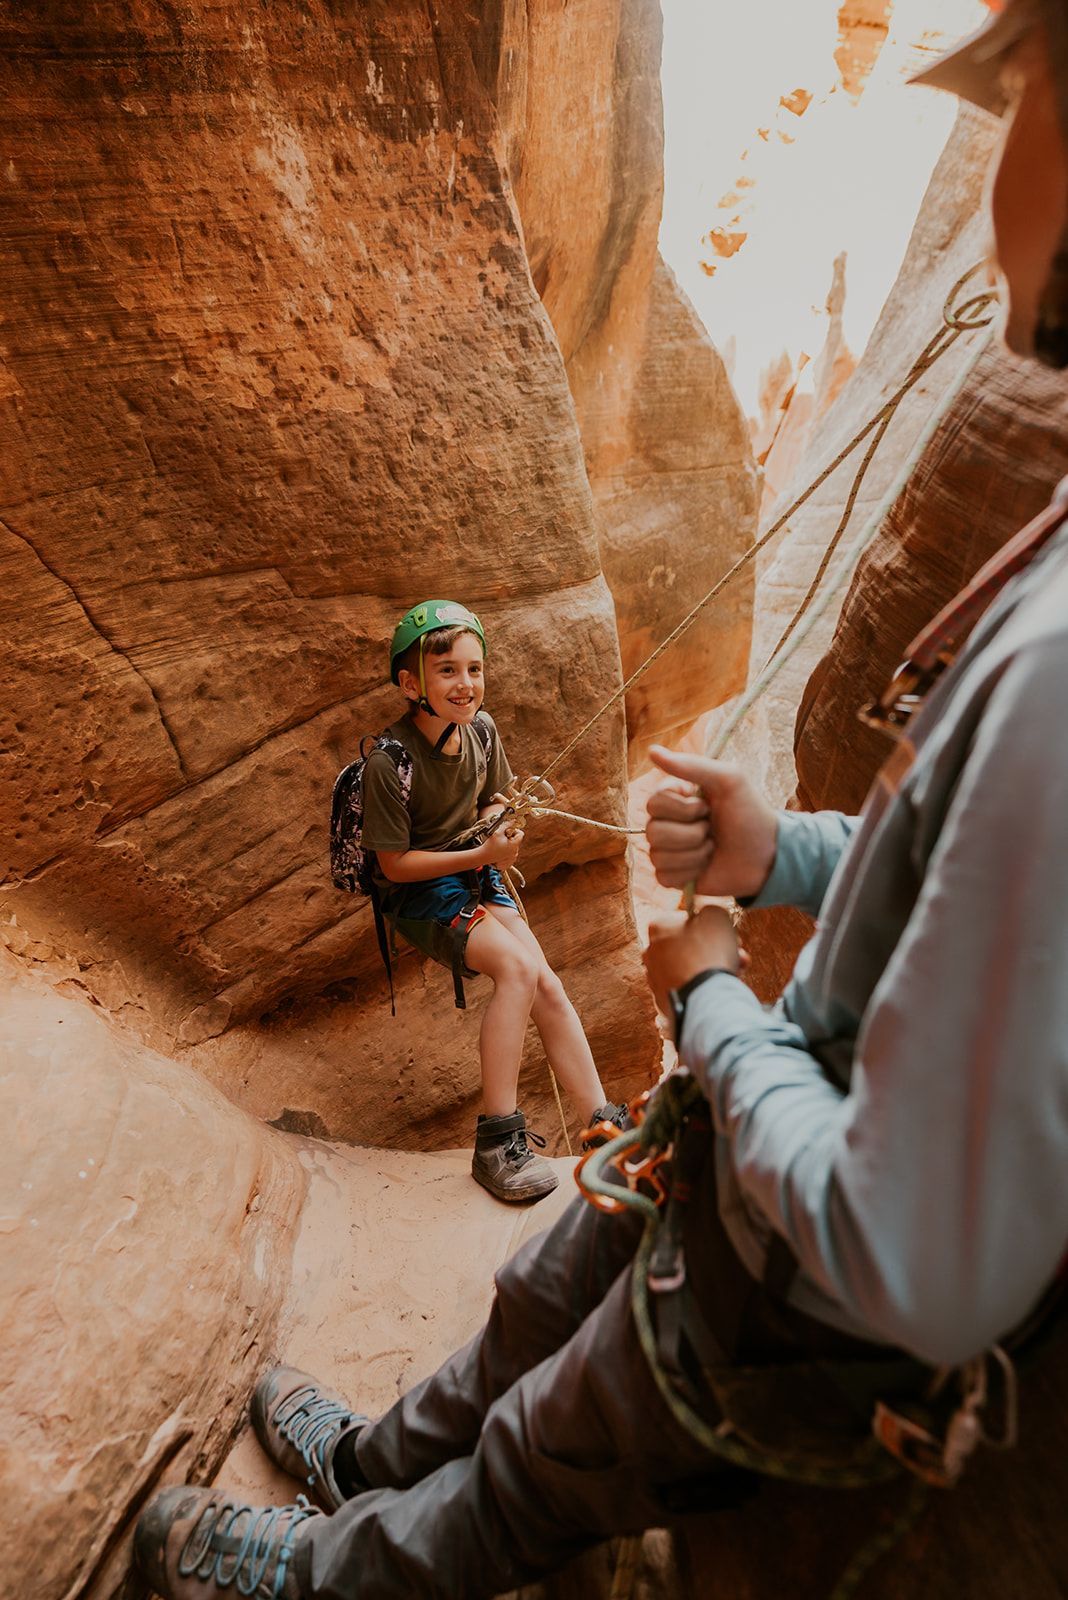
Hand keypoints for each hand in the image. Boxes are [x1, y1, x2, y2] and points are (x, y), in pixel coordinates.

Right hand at [479, 823, 523, 869]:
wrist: (483, 856)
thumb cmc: (490, 845)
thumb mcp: (498, 832)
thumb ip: (506, 825)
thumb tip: (513, 820)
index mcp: (514, 845)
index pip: (521, 834)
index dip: (515, 829)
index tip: (507, 830)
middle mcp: (515, 851)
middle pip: (517, 839)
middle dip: (510, 835)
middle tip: (502, 835)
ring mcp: (512, 855)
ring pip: (514, 844)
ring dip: (508, 840)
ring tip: (500, 841)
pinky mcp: (508, 858)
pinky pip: (511, 849)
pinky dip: (507, 846)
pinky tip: (500, 846)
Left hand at [642, 908, 742, 1030]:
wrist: (703, 995)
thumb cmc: (709, 951)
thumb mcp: (717, 915)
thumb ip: (710, 909)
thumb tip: (709, 915)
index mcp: (658, 926)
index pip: (685, 920)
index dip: (709, 925)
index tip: (725, 932)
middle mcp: (650, 951)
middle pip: (688, 945)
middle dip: (714, 948)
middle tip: (736, 951)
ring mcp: (655, 978)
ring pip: (689, 967)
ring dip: (711, 966)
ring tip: (734, 970)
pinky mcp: (663, 1000)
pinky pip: (687, 988)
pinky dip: (701, 986)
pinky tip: (718, 987)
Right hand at [646, 746, 777, 899]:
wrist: (767, 854)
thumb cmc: (750, 813)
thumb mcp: (728, 780)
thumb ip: (691, 765)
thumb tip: (652, 751)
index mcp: (675, 798)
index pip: (653, 802)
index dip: (682, 808)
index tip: (706, 806)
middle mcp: (667, 823)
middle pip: (652, 831)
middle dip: (691, 833)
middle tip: (712, 829)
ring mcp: (668, 850)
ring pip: (658, 855)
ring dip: (694, 853)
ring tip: (713, 847)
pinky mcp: (673, 876)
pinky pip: (664, 877)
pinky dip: (690, 872)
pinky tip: (706, 866)